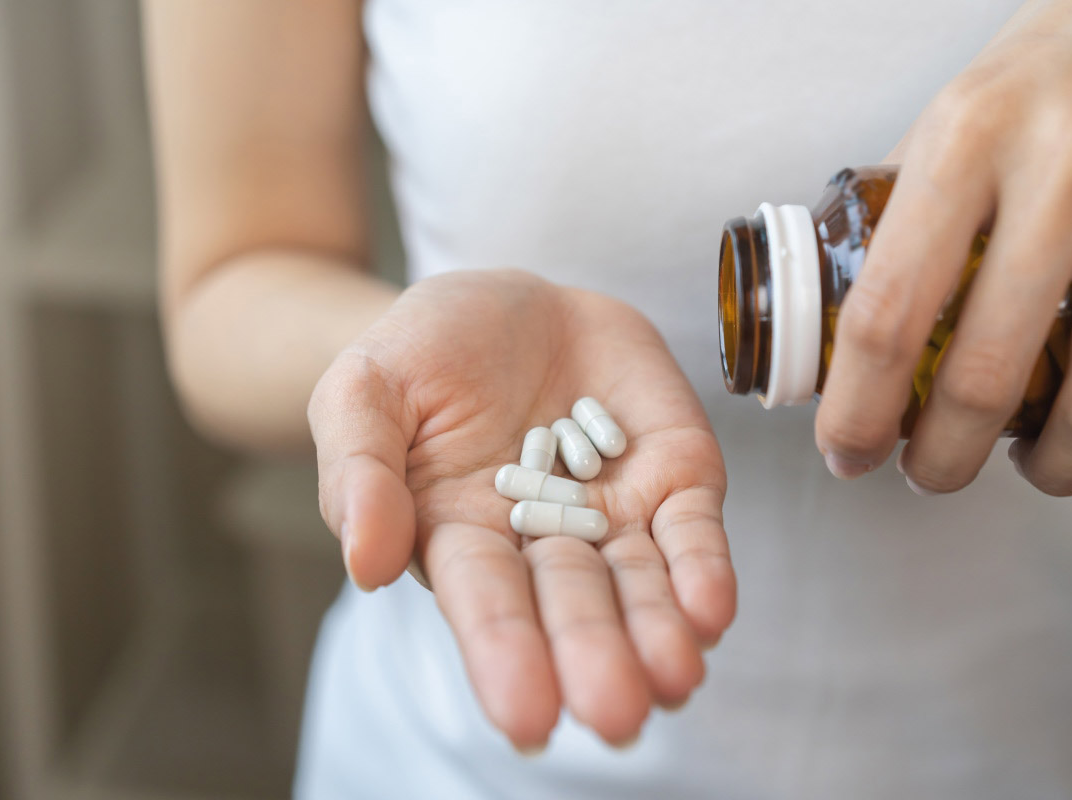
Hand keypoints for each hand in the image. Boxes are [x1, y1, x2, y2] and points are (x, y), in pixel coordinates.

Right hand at [307, 270, 735, 748]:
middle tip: (616, 714)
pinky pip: (692, 528)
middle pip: (572, 604)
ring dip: (660, 632)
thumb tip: (364, 565)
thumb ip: (360, 471)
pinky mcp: (673, 473)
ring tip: (674, 677)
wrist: (511, 300)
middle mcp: (543, 542)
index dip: (506, 653)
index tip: (528, 715)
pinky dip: (704, 568)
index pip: (486, 601)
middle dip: (594, 656)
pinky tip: (710, 611)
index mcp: (461, 536)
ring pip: (642, 583)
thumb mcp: (363, 391)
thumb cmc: (424, 352)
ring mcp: (615, 512)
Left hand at [816, 0, 1071, 495]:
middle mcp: (1062, 177)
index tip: (847, 449)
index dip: (858, 410)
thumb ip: (891, 220)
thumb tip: (837, 328)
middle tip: (925, 472)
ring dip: (1048, 468)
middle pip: (987, 376)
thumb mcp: (943, 119)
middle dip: (943, 460)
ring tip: (1018, 469)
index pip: (888, 314)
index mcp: (965, 143)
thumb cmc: (1040, 74)